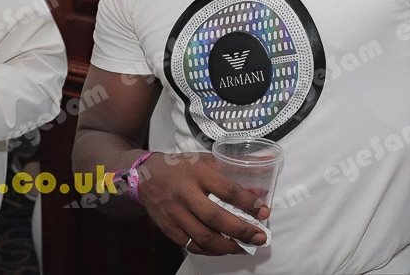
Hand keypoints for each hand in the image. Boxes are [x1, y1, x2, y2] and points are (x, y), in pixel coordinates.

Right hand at [138, 152, 269, 255]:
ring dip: (228, 246)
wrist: (146, 176)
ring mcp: (175, 214)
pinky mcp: (169, 229)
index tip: (264, 212)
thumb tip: (263, 169)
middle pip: (216, 218)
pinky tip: (224, 249)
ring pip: (204, 237)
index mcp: (198, 173)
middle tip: (260, 236)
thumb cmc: (181, 167)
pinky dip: (211, 251)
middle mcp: (186, 194)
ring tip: (245, 247)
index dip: (248, 203)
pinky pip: (192, 245)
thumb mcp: (204, 159)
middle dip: (241, 231)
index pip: (227, 190)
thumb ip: (231, 166)